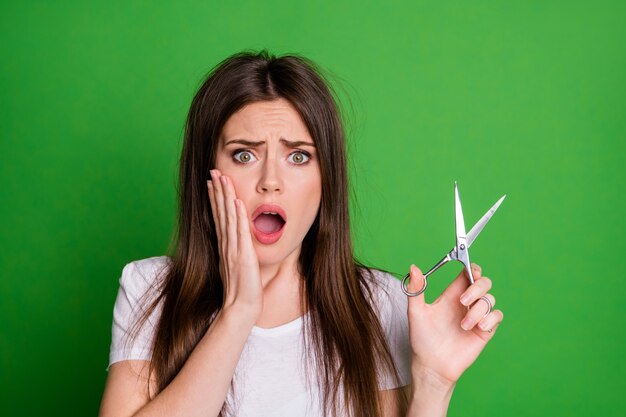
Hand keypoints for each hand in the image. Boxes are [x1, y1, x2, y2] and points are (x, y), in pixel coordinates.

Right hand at [207, 169, 262, 319]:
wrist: (242, 308)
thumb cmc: (242, 290)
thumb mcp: (239, 266)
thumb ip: (238, 252)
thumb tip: (241, 242)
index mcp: (225, 246)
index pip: (219, 217)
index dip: (215, 199)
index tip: (212, 183)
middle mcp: (226, 245)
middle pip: (220, 213)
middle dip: (217, 191)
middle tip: (213, 172)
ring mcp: (233, 249)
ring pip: (228, 217)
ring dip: (225, 196)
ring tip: (222, 178)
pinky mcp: (243, 255)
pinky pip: (239, 231)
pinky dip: (238, 215)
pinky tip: (236, 201)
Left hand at [406, 263, 503, 384]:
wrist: (432, 365)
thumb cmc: (422, 339)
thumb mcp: (416, 312)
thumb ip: (416, 290)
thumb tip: (414, 268)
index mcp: (451, 296)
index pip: (467, 274)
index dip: (472, 268)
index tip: (470, 270)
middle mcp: (465, 304)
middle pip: (483, 283)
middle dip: (477, 287)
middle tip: (463, 300)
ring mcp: (476, 316)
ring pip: (489, 300)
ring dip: (478, 310)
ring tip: (463, 325)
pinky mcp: (484, 330)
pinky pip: (497, 316)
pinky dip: (490, 318)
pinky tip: (478, 327)